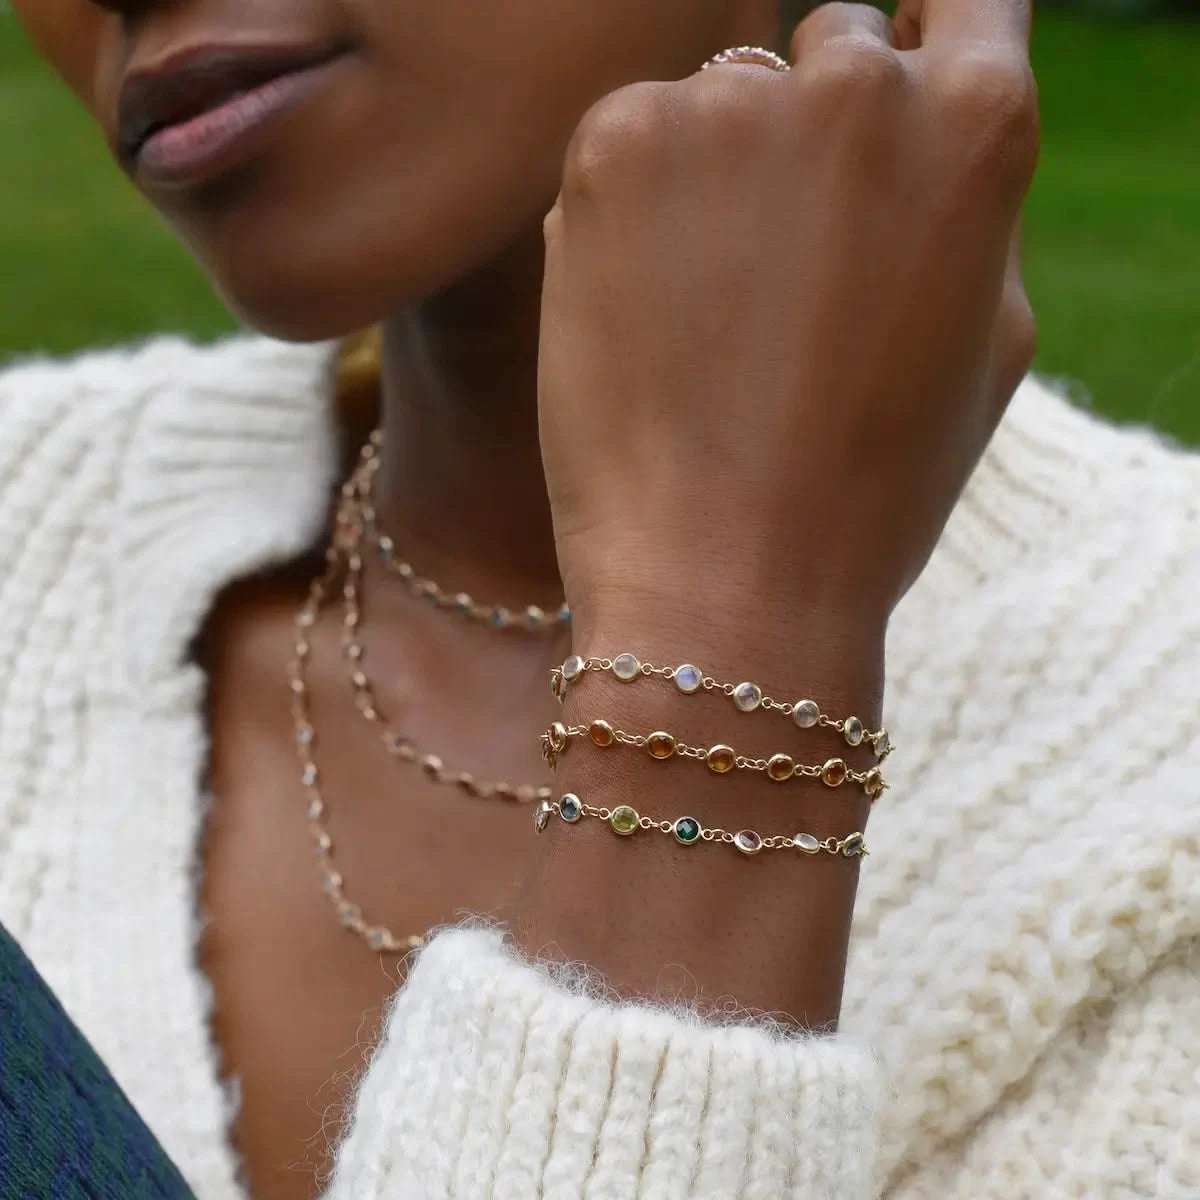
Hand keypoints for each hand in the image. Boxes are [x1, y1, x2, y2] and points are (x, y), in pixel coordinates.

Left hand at [538, 0, 1037, 643]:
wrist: (729, 583)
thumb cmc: (868, 487)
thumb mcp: (985, 342)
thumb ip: (970, 204)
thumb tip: (931, 101)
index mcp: (976, 124)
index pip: (965, 4)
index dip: (926, 43)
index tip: (896, 80)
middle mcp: (857, 85)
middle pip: (829, 51)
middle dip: (810, 134)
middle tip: (780, 269)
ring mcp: (728, 107)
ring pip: (719, 100)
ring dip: (715, 174)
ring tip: (709, 319)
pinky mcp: (613, 146)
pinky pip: (629, 141)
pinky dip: (630, 206)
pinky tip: (644, 313)